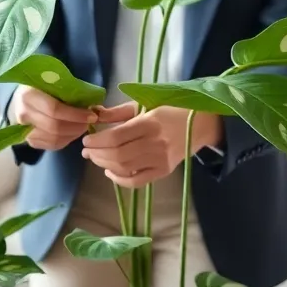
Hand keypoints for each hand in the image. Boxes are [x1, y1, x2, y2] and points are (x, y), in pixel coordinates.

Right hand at [8, 86, 98, 151]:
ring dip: (74, 134)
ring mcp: (25, 130)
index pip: (54, 109)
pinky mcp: (30, 140)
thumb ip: (71, 92)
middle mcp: (23, 114)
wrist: (22, 98)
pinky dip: (67, 140)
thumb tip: (95, 107)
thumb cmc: (41, 86)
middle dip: (77, 126)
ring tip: (83, 126)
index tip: (92, 115)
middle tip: (90, 122)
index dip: (75, 115)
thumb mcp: (53, 81)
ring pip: (55, 138)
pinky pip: (52, 145)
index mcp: (28, 95)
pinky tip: (73, 132)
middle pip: (55, 127)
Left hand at [80, 104, 222, 187]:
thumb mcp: (144, 104)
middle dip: (97, 154)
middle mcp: (156, 143)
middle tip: (86, 151)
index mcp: (149, 123)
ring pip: (125, 168)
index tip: (86, 140)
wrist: (199, 124)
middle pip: (118, 154)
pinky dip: (120, 180)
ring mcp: (161, 160)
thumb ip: (118, 112)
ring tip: (95, 158)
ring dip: (105, 165)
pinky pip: (138, 182)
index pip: (116, 137)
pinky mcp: (164, 172)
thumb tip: (94, 115)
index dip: (97, 141)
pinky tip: (110, 172)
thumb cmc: (169, 111)